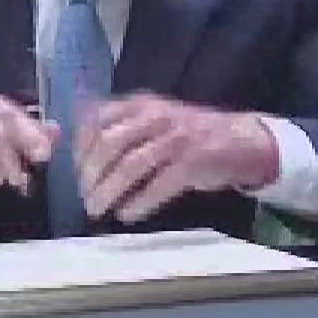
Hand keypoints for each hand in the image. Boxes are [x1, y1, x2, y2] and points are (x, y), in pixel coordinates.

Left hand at [77, 94, 279, 223]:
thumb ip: (124, 126)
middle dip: (89, 174)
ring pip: (130, 166)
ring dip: (108, 191)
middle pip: (109, 143)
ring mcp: (176, 139)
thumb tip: (83, 155)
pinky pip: (157, 185)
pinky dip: (138, 203)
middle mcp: (156, 116)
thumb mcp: (156, 117)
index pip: (97, 119)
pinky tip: (127, 214)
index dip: (79, 148)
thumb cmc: (191, 133)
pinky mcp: (192, 163)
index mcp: (142, 104)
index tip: (75, 171)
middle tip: (85, 196)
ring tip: (97, 209)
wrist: (241, 140)